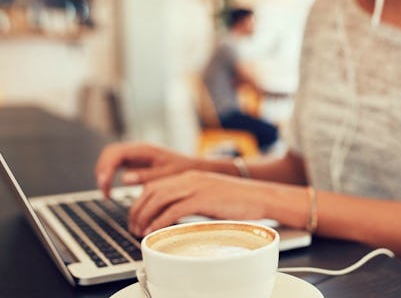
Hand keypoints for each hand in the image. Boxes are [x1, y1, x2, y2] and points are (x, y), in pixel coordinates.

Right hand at [95, 142, 201, 196]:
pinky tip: (110, 191)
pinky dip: (109, 176)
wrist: (193, 167)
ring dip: (103, 173)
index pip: (117, 153)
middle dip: (102, 170)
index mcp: (145, 150)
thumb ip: (147, 176)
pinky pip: (116, 164)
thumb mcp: (167, 175)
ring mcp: (135, 154)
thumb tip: (125, 178)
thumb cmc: (183, 170)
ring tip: (105, 193)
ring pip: (110, 158)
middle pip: (109, 153)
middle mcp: (137, 149)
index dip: (107, 168)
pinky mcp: (134, 161)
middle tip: (103, 190)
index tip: (104, 184)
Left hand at [128, 170, 265, 236]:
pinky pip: (174, 209)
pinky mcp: (203, 198)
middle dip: (137, 210)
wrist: (260, 196)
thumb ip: (191, 202)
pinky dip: (160, 221)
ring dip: (144, 216)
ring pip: (159, 199)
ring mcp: (196, 187)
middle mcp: (190, 178)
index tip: (136, 217)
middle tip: (133, 227)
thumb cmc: (238, 200)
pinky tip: (154, 230)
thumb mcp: (209, 196)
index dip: (139, 202)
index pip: (155, 185)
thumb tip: (174, 216)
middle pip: (152, 191)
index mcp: (190, 176)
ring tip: (139, 231)